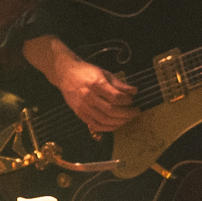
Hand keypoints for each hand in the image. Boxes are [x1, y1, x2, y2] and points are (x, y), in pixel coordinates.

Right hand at [24, 35, 138, 134]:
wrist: (65, 74)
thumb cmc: (86, 72)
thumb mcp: (104, 73)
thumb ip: (119, 84)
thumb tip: (134, 91)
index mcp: (95, 84)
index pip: (115, 97)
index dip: (127, 101)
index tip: (132, 100)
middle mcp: (88, 96)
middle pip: (111, 110)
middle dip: (126, 113)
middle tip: (135, 112)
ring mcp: (83, 107)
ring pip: (104, 120)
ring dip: (119, 122)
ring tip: (128, 118)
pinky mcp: (80, 114)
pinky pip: (96, 125)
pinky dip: (108, 127)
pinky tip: (116, 124)